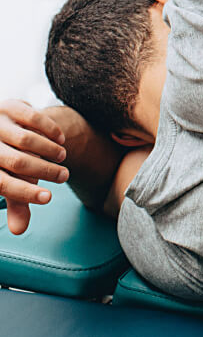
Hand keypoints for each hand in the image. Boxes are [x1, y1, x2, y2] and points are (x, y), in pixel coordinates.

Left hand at [0, 100, 68, 234]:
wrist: (6, 126)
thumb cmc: (9, 161)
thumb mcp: (11, 181)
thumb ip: (17, 202)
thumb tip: (18, 231)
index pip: (2, 184)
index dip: (25, 195)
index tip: (49, 199)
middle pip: (18, 163)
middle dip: (46, 172)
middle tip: (64, 177)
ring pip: (28, 141)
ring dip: (50, 152)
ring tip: (61, 158)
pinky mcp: (9, 105)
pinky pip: (35, 118)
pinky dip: (51, 132)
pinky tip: (59, 140)